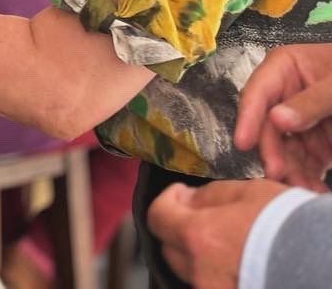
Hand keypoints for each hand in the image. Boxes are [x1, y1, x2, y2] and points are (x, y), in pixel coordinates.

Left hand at [148, 179, 288, 288]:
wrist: (324, 263)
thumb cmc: (290, 225)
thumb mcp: (247, 193)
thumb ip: (209, 196)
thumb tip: (187, 199)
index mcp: (198, 237)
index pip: (158, 217)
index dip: (167, 201)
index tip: (179, 195)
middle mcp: (201, 271)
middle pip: (171, 248)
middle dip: (181, 229)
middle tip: (202, 217)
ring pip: (191, 271)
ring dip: (199, 255)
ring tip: (226, 242)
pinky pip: (211, 283)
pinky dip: (217, 273)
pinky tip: (237, 262)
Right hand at [234, 43, 331, 188]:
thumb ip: (311, 100)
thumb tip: (277, 120)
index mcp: (285, 69)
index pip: (258, 94)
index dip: (248, 119)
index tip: (243, 143)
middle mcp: (286, 94)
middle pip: (269, 127)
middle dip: (274, 153)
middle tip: (279, 174)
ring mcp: (301, 119)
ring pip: (286, 149)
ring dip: (293, 172)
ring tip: (303, 190)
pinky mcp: (316, 140)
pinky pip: (307, 161)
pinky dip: (309, 177)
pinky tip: (315, 190)